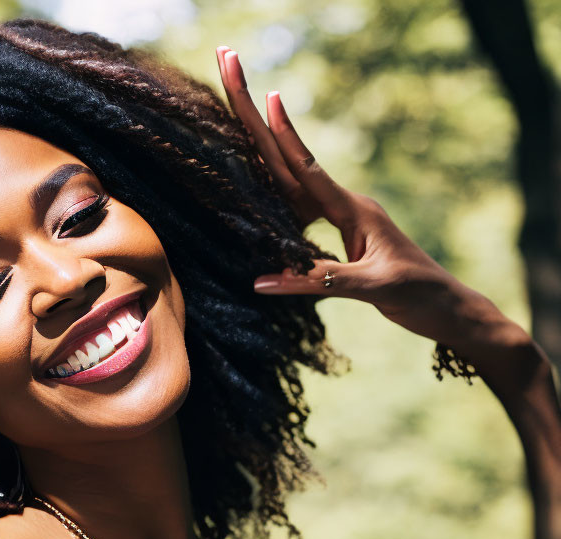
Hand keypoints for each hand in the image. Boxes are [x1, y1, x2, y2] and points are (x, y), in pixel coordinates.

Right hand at [215, 47, 525, 359]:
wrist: (444, 305)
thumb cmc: (415, 292)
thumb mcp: (369, 288)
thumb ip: (319, 281)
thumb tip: (262, 281)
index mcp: (356, 210)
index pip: (310, 170)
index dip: (286, 138)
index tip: (267, 99)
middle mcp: (349, 207)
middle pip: (296, 167)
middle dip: (266, 130)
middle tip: (244, 86)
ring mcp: (348, 220)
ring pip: (296, 189)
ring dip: (268, 161)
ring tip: (240, 126)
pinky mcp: (346, 237)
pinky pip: (303, 214)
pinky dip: (279, 204)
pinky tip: (262, 199)